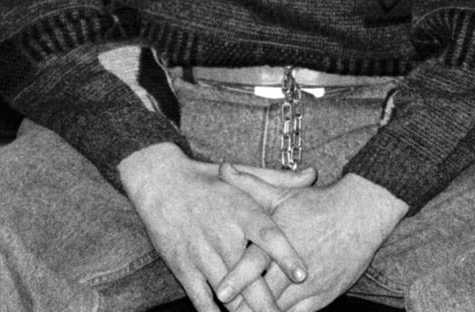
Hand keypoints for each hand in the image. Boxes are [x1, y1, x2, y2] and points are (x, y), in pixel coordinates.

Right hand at [119, 143, 315, 311]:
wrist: (160, 182)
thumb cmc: (208, 182)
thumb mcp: (243, 176)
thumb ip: (279, 180)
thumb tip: (314, 174)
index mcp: (241, 210)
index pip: (268, 235)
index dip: (286, 255)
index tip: (303, 275)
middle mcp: (223, 234)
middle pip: (251, 276)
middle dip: (269, 302)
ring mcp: (202, 254)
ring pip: (229, 294)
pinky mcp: (183, 268)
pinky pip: (202, 301)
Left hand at [215, 165, 407, 311]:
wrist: (361, 215)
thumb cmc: (316, 203)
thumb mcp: (281, 191)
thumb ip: (248, 184)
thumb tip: (223, 166)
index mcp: (278, 239)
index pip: (254, 263)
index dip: (236, 280)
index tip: (220, 293)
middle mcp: (292, 266)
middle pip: (264, 296)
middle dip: (243, 305)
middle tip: (227, 309)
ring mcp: (309, 286)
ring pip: (279, 311)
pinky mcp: (321, 298)